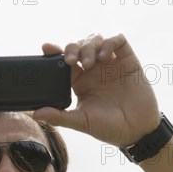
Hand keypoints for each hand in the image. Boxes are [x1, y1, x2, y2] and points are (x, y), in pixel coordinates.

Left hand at [32, 33, 160, 146]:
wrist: (137, 131)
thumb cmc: (108, 128)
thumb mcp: (81, 122)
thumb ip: (59, 117)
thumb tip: (35, 114)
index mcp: (79, 82)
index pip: (64, 61)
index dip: (54, 52)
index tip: (46, 47)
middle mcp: (93, 70)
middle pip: (79, 46)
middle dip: (73, 48)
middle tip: (72, 60)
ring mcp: (111, 63)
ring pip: (96, 40)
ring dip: (89, 45)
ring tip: (90, 62)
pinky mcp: (127, 60)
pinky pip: (118, 40)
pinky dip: (109, 43)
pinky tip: (105, 56)